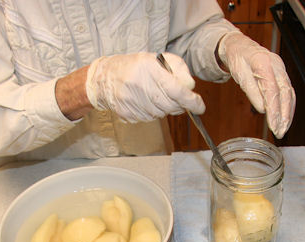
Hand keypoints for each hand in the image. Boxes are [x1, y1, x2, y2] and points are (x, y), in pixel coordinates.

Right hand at [85, 52, 204, 122]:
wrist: (104, 78)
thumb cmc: (135, 67)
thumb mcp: (158, 60)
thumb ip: (178, 70)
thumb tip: (190, 87)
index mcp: (149, 69)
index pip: (177, 90)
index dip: (192, 101)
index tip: (200, 106)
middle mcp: (140, 86)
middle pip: (171, 105)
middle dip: (179, 104)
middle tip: (176, 97)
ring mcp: (132, 102)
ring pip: (161, 114)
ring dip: (164, 107)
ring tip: (154, 94)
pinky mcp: (127, 114)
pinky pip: (149, 118)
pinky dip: (152, 112)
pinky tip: (144, 101)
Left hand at [218, 32, 295, 138]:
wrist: (241, 46)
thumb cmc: (239, 59)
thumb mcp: (240, 75)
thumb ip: (251, 92)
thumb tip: (262, 109)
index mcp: (264, 63)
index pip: (272, 90)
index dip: (274, 109)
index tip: (273, 124)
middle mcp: (276, 65)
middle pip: (285, 93)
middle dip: (284, 115)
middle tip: (280, 131)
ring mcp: (281, 70)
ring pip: (289, 94)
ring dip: (288, 113)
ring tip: (283, 129)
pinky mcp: (282, 75)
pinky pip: (288, 92)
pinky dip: (288, 106)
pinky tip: (285, 118)